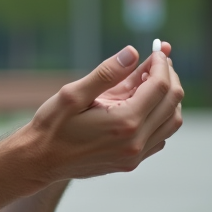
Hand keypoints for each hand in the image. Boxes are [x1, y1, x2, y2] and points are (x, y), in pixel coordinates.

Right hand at [22, 45, 184, 182]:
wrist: (40, 160)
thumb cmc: (52, 125)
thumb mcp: (73, 94)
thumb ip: (106, 73)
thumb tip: (133, 52)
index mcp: (124, 122)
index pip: (160, 87)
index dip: (161, 65)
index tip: (157, 50)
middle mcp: (136, 142)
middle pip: (172, 104)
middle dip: (169, 77)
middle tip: (159, 61)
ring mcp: (135, 155)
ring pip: (171, 122)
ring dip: (169, 98)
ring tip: (152, 79)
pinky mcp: (131, 162)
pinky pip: (160, 137)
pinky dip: (160, 116)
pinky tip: (143, 103)